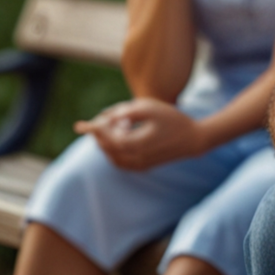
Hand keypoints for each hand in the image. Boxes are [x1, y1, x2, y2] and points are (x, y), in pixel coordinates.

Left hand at [74, 98, 205, 169]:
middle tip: (96, 122)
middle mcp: (134, 159)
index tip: (81, 124)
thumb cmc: (173, 120)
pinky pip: (120, 162)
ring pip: (112, 157)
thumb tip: (108, 117)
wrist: (193, 140)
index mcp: (135, 145)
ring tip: (110, 128)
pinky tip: (117, 139)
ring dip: (106, 143)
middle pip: (107, 148)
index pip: (106, 138)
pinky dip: (114, 151)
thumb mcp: (151, 108)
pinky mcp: (143, 167)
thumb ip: (126, 111)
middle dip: (100, 134)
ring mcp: (139, 165)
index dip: (93, 129)